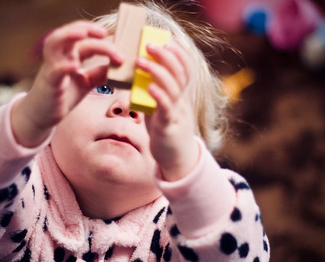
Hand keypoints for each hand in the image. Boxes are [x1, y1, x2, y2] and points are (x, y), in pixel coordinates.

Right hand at [12, 21, 123, 146]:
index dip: (99, 37)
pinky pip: (54, 71)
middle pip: (68, 33)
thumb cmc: (64, 95)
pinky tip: (75, 66)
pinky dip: (64, 66)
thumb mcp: (87, 82)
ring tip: (83, 33)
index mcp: (69, 54)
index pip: (84, 38)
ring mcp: (52, 68)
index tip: (116, 42)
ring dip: (68, 35)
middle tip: (103, 32)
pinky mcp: (49, 84)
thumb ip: (101, 73)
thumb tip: (121, 66)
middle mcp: (59, 57)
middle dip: (85, 27)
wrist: (43, 114)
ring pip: (53, 43)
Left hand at [136, 41, 199, 180]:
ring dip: (156, 71)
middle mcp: (182, 102)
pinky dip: (158, 96)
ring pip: (172, 88)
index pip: (185, 69)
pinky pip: (165, 109)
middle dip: (165, 56)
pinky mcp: (169, 127)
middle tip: (149, 44)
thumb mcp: (161, 108)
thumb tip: (138, 77)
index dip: (178, 53)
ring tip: (141, 61)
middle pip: (179, 73)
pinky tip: (148, 87)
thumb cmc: (166, 130)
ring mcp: (177, 114)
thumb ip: (155, 93)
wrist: (176, 159)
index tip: (167, 40)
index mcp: (181, 95)